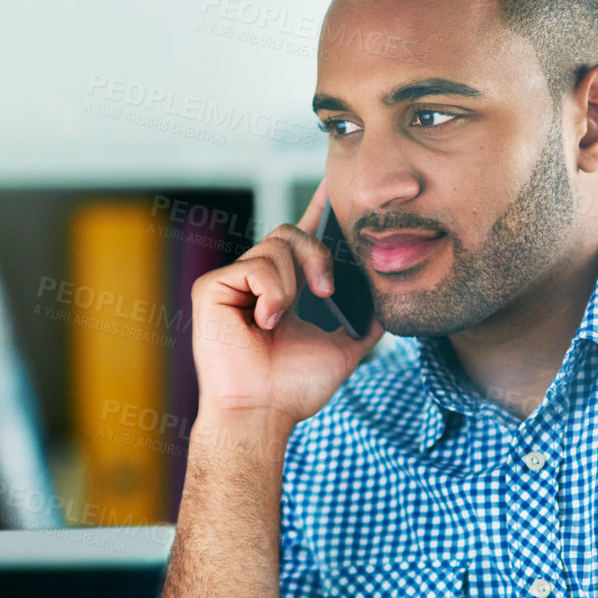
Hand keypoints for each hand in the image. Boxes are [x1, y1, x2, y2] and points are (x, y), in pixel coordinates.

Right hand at [190, 180, 383, 430]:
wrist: (264, 413)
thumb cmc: (293, 389)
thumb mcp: (344, 349)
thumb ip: (365, 323)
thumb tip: (386, 304)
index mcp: (282, 290)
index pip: (299, 239)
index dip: (316, 210)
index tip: (335, 184)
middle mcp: (255, 282)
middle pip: (291, 233)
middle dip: (317, 255)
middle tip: (326, 291)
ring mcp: (232, 284)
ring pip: (275, 247)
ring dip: (292, 284)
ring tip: (281, 320)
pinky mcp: (212, 288)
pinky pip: (255, 265)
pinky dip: (271, 294)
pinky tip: (263, 322)